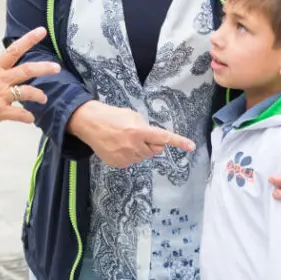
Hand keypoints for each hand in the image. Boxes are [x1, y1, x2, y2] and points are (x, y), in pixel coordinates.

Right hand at [0, 27, 57, 129]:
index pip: (14, 49)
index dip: (29, 39)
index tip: (42, 31)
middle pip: (27, 70)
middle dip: (45, 68)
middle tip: (57, 67)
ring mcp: (0, 95)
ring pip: (27, 92)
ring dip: (39, 95)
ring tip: (44, 98)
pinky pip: (19, 114)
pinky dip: (27, 116)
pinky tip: (30, 118)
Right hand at [67, 100, 195, 167]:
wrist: (89, 124)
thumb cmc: (111, 115)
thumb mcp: (131, 115)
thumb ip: (145, 127)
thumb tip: (154, 138)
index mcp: (138, 131)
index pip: (163, 137)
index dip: (178, 141)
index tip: (191, 146)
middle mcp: (134, 146)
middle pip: (155, 149)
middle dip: (152, 142)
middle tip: (138, 133)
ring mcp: (126, 157)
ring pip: (144, 156)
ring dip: (141, 148)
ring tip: (124, 138)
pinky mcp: (119, 164)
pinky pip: (133, 161)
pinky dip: (130, 154)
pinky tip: (119, 145)